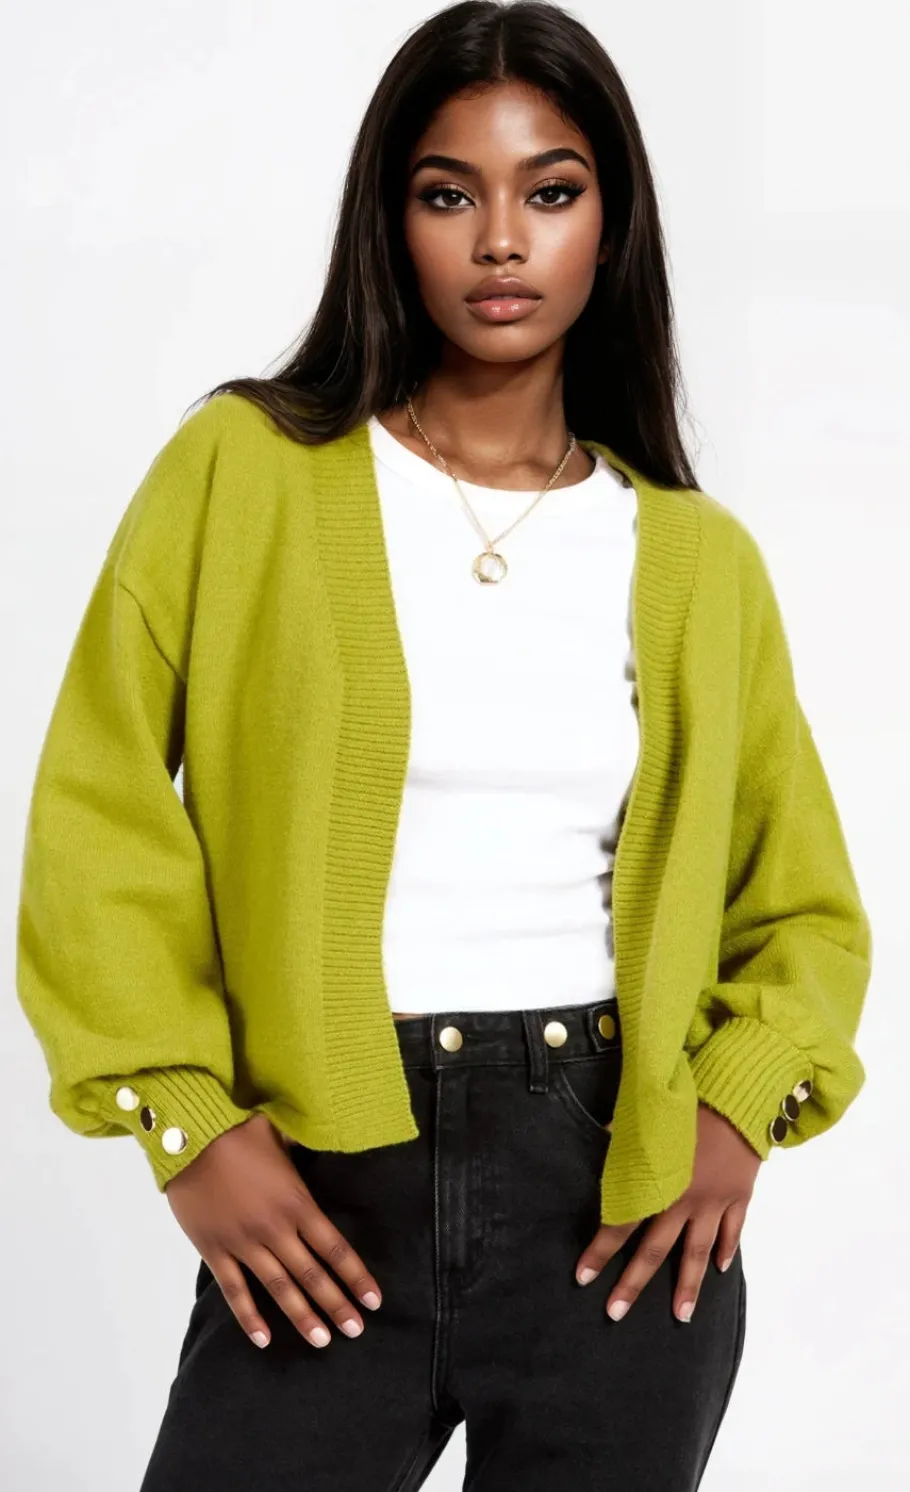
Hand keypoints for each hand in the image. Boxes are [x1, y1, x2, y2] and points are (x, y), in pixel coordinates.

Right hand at [164, 1112, 382, 1349]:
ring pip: (279, 1288)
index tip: (373, 1301)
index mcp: (297, 1203)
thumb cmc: (239, 1132)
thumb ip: (304, 1148)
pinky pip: (234, 1290)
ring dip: (301, 1317)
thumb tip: (324, 1138)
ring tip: (322, 1341)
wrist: (189, 1138)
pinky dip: (249, 1316)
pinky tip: (263, 1339)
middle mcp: (275, 1229)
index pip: (335, 1248)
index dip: (356, 1276)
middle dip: (336, 1305)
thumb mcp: (282, 1136)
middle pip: (312, 1275)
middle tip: (356, 1331)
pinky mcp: (214, 1250)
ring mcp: (244, 1243)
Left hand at [575, 1102, 760, 1322]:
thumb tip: (599, 1146)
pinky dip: (727, 1249)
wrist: (735, 1093)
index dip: (600, 1252)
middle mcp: (683, 1200)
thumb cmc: (684, 1102)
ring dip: (688, 1286)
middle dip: (633, 1283)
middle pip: (655, 1250)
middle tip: (616, 1313)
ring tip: (680, 1315)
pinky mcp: (739, 1194)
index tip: (583, 1277)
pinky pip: (733, 1229)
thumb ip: (622, 1141)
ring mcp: (714, 1201)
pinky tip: (720, 1269)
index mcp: (656, 1182)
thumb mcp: (645, 1120)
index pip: (620, 1224)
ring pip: (697, 1252)